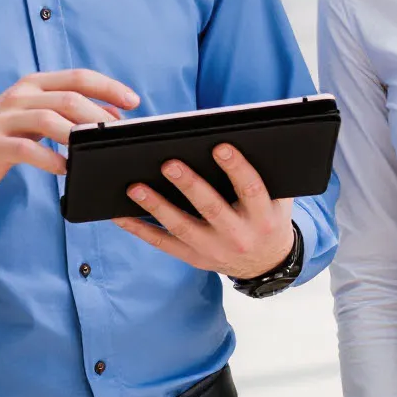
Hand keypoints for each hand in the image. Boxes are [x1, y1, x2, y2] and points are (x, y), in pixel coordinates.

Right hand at [0, 71, 139, 194]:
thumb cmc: (1, 134)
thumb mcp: (32, 114)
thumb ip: (65, 112)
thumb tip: (112, 118)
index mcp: (34, 84)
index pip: (78, 77)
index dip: (109, 87)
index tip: (133, 102)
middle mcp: (20, 96)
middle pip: (69, 98)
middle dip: (100, 116)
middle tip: (119, 134)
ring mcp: (5, 119)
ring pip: (50, 120)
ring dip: (78, 136)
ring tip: (95, 151)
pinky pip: (27, 150)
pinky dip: (50, 160)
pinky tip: (65, 170)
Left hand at [110, 143, 295, 280]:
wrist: (266, 262)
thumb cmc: (266, 218)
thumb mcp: (276, 199)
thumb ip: (264, 174)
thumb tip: (239, 134)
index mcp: (263, 217)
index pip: (251, 189)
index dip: (236, 168)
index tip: (220, 147)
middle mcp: (239, 236)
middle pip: (211, 208)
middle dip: (189, 186)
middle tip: (169, 164)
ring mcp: (214, 249)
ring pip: (181, 227)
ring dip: (156, 206)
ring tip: (135, 187)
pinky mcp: (194, 258)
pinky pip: (162, 243)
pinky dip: (139, 229)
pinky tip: (121, 215)